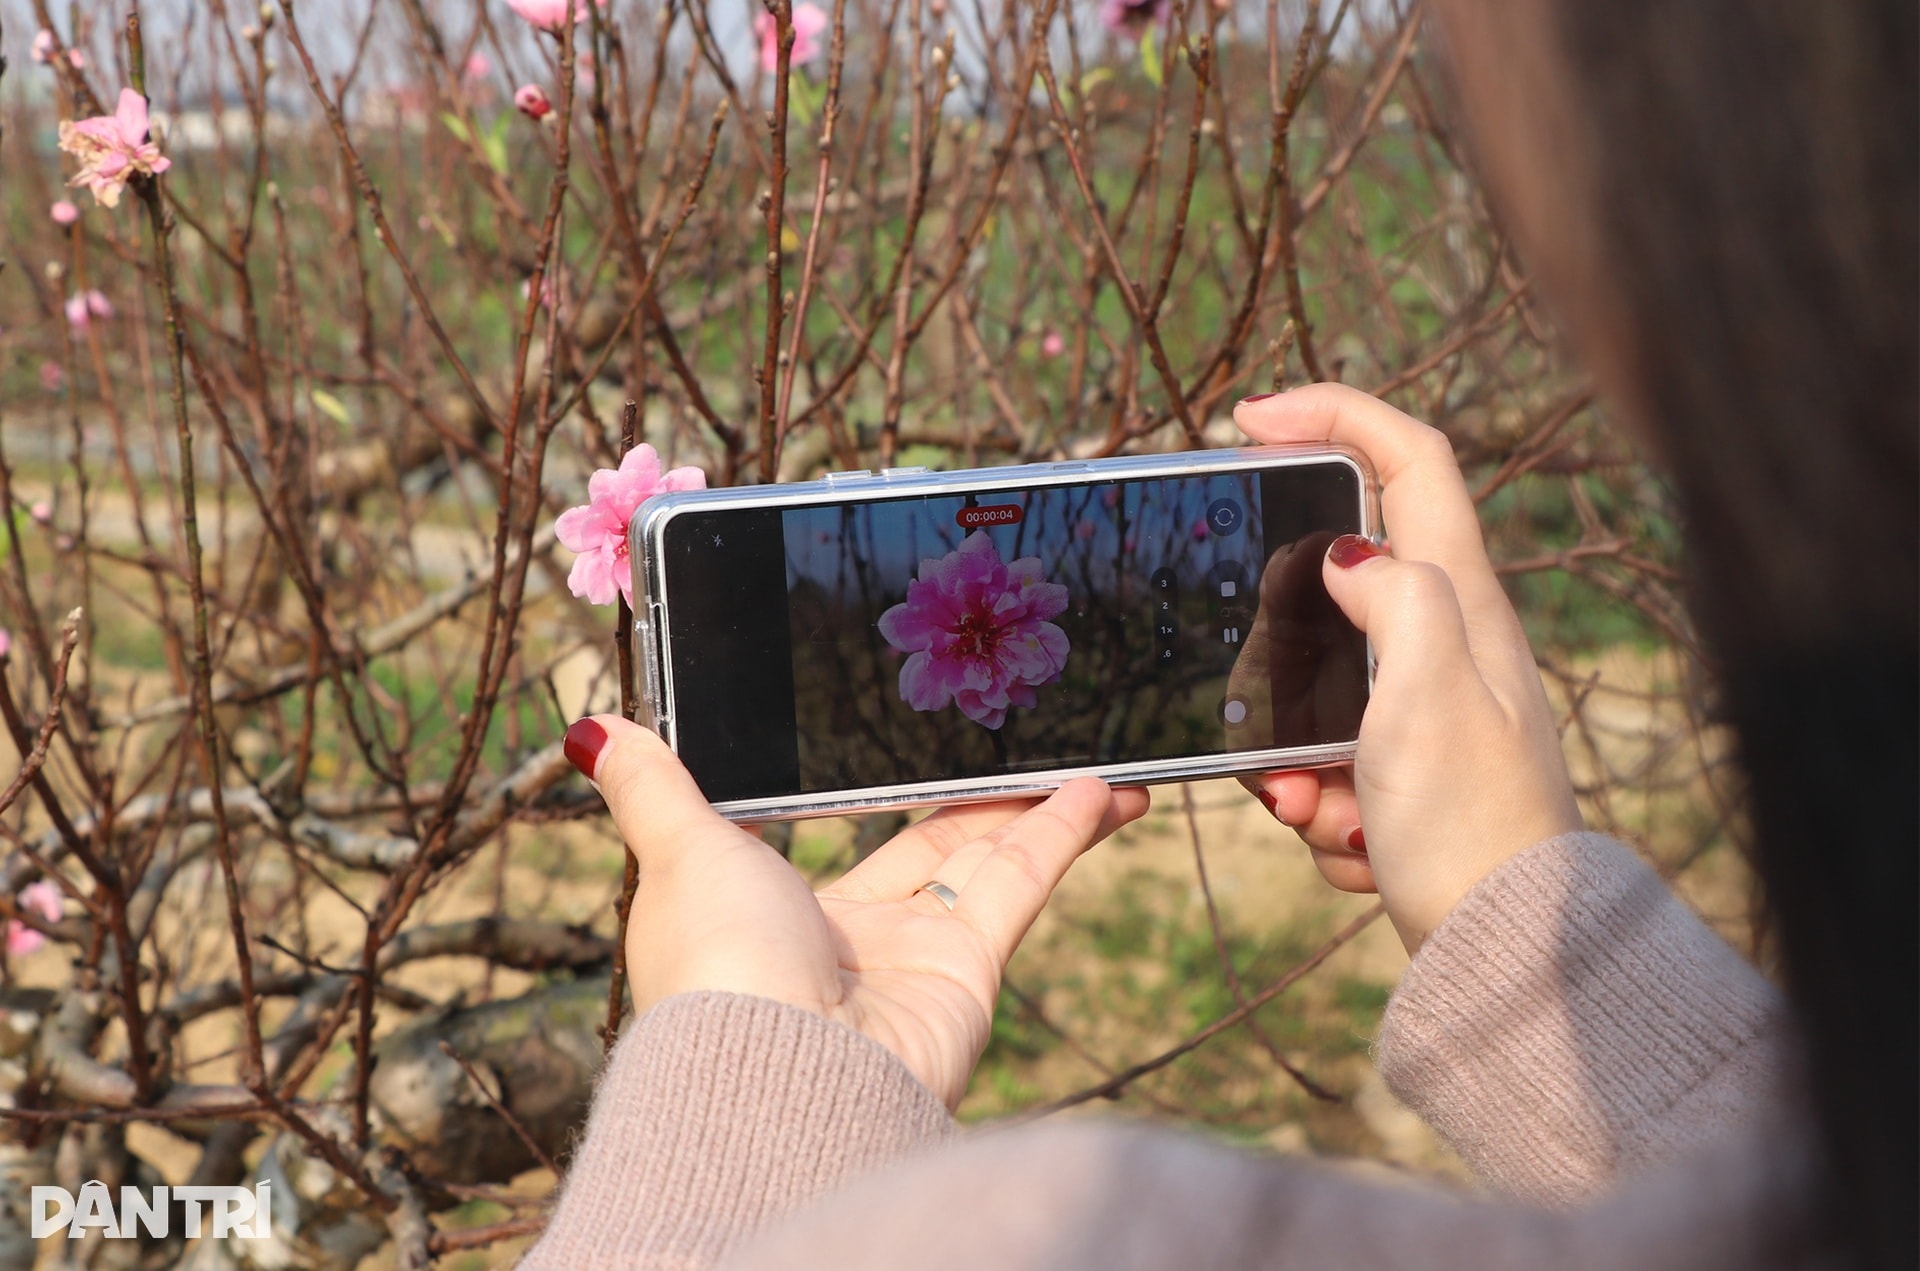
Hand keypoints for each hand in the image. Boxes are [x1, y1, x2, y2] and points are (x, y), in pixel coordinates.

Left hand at [564, 715, 1149, 1107]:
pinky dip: (1060, 835)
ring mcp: (912, 957)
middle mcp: (846, 936)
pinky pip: (1018, 886)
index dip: (881, 786)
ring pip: (987, 861)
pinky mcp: (966, 972)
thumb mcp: (679, 847)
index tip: (912, 740)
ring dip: (1041, 810)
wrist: (778, 1074)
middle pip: (929, 845)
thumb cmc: (715, 964)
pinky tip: (1102, 790)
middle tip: (1027, 742)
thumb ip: (653, 784)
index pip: (841, 833)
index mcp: (772, 906)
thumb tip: (586, 729)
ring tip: (1098, 762)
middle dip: (980, 796)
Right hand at [1232, 385, 1582, 952]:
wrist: (1502, 948)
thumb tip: (1349, 552)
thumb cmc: (1471, 822)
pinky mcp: (1407, 767)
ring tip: (1321, 807)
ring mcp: (1428, 705)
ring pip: (1315, 688)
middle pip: (1338, 586)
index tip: (1249, 419)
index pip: (1409, 459)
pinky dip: (1320, 802)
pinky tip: (1352, 841)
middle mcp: (1450, 641)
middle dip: (1278, 645)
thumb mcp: (1429, 694)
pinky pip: (1326, 760)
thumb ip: (1393, 596)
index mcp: (1461, 601)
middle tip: (1257, 698)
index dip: (1334, 413)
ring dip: (1292, 751)